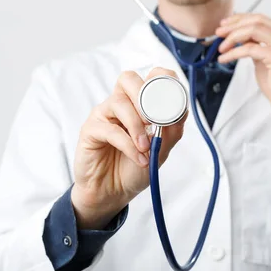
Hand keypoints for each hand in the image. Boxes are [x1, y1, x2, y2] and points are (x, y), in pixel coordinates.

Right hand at [71, 68, 186, 229]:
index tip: (173, 97)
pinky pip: (110, 129)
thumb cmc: (135, 168)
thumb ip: (172, 130)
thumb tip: (181, 111)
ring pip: (119, 103)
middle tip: (156, 120)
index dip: (162, 79)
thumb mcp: (161, 150)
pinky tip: (139, 158)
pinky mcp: (90, 130)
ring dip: (137, 126)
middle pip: (128, 79)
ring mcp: (104, 115)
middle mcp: (120, 104)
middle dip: (146, 96)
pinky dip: (128, 145)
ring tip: (147, 148)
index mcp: (139, 104)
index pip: (149, 77)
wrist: (114, 193)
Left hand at [216, 13, 270, 138]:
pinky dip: (234, 52)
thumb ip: (256, 46)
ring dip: (232, 37)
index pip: (262, 19)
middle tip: (218, 32)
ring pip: (253, 30)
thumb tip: (239, 35)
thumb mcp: (265, 60)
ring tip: (221, 48)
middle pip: (257, 21)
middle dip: (234, 25)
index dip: (241, 19)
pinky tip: (224, 58)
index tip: (225, 24)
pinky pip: (250, 48)